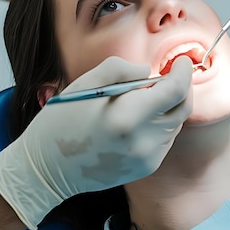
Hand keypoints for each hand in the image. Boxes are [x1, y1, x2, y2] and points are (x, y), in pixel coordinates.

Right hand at [0, 55, 192, 229]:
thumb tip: (148, 71)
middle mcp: (142, 140)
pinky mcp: (145, 168)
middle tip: (171, 74)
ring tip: (146, 97)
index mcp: (126, 116)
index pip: (175, 91)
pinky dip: (160, 124)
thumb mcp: (86, 83)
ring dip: (169, 106)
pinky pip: (165, 139)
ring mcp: (146, 158)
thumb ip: (122, 69)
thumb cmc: (62, 120)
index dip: (183, 72)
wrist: (46, 169)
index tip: (182, 61)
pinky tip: (139, 119)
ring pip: (175, 124)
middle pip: (182, 108)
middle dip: (181, 87)